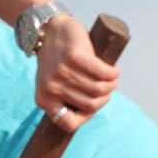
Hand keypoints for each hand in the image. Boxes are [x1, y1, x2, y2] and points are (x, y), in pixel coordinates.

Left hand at [34, 14, 119, 132]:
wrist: (49, 33)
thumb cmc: (56, 63)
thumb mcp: (52, 86)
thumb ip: (65, 102)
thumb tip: (88, 114)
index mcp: (44, 101)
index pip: (69, 124)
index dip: (86, 117)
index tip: (90, 106)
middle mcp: (51, 89)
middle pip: (91, 105)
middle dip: (104, 98)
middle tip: (107, 88)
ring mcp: (63, 73)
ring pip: (99, 89)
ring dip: (111, 85)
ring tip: (111, 78)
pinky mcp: (76, 57)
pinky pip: (103, 73)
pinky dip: (112, 73)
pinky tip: (112, 71)